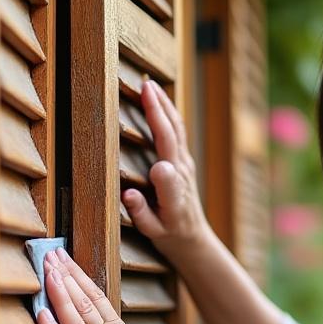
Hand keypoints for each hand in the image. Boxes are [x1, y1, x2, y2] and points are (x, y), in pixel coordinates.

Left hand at [34, 248, 169, 323]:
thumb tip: (77, 319)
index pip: (97, 297)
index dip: (78, 275)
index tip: (62, 256)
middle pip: (87, 303)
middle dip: (66, 276)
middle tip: (50, 254)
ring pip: (80, 322)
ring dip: (62, 295)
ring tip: (48, 273)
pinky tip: (44, 316)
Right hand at [124, 79, 212, 259]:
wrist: (194, 237)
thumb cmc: (171, 235)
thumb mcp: (154, 231)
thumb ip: (142, 213)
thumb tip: (129, 194)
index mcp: (173, 193)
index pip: (166, 172)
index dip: (161, 169)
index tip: (156, 164)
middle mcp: (182, 173)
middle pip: (172, 136)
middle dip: (159, 111)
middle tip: (145, 87)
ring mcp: (185, 164)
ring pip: (177, 129)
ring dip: (165, 105)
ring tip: (150, 85)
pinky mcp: (184, 160)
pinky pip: (177, 131)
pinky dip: (168, 113)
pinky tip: (160, 101)